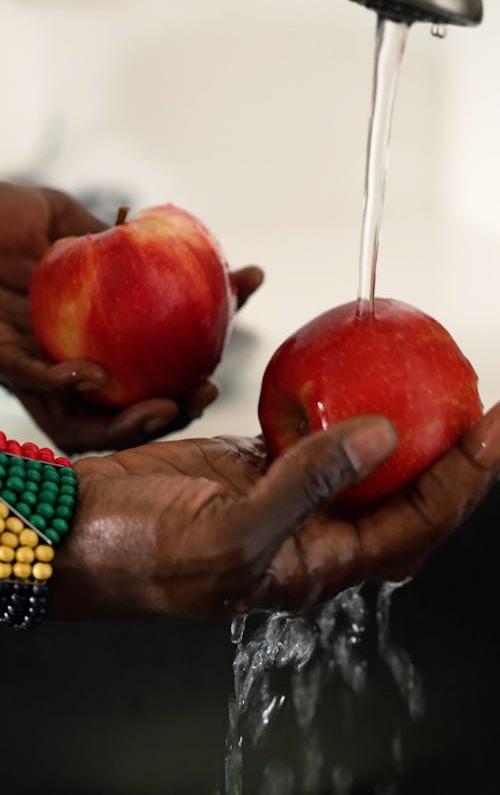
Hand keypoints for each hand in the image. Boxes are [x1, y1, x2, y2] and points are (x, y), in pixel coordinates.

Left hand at [0, 182, 262, 452]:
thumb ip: (111, 240)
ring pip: (78, 423)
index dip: (195, 347)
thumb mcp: (65, 221)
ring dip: (126, 427)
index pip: (151, 359)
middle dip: (169, 413)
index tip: (237, 316)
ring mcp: (26, 367)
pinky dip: (64, 388)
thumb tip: (173, 241)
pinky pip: (31, 384)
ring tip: (165, 409)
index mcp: (86, 336)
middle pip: (121, 410)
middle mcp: (61, 362)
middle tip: (205, 392)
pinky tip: (95, 375)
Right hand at [51, 404, 499, 618]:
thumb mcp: (231, 535)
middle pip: (407, 499)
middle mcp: (315, 534)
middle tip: (487, 408)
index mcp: (319, 566)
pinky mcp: (261, 463)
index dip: (462, 480)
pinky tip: (362, 377)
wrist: (86, 528)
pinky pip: (317, 432)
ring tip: (441, 388)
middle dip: (455, 459)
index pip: (415, 525)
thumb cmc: (144, 554)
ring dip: (409, 431)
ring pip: (367, 464)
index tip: (493, 430)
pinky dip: (343, 406)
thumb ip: (309, 486)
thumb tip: (384, 437)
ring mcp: (290, 496)